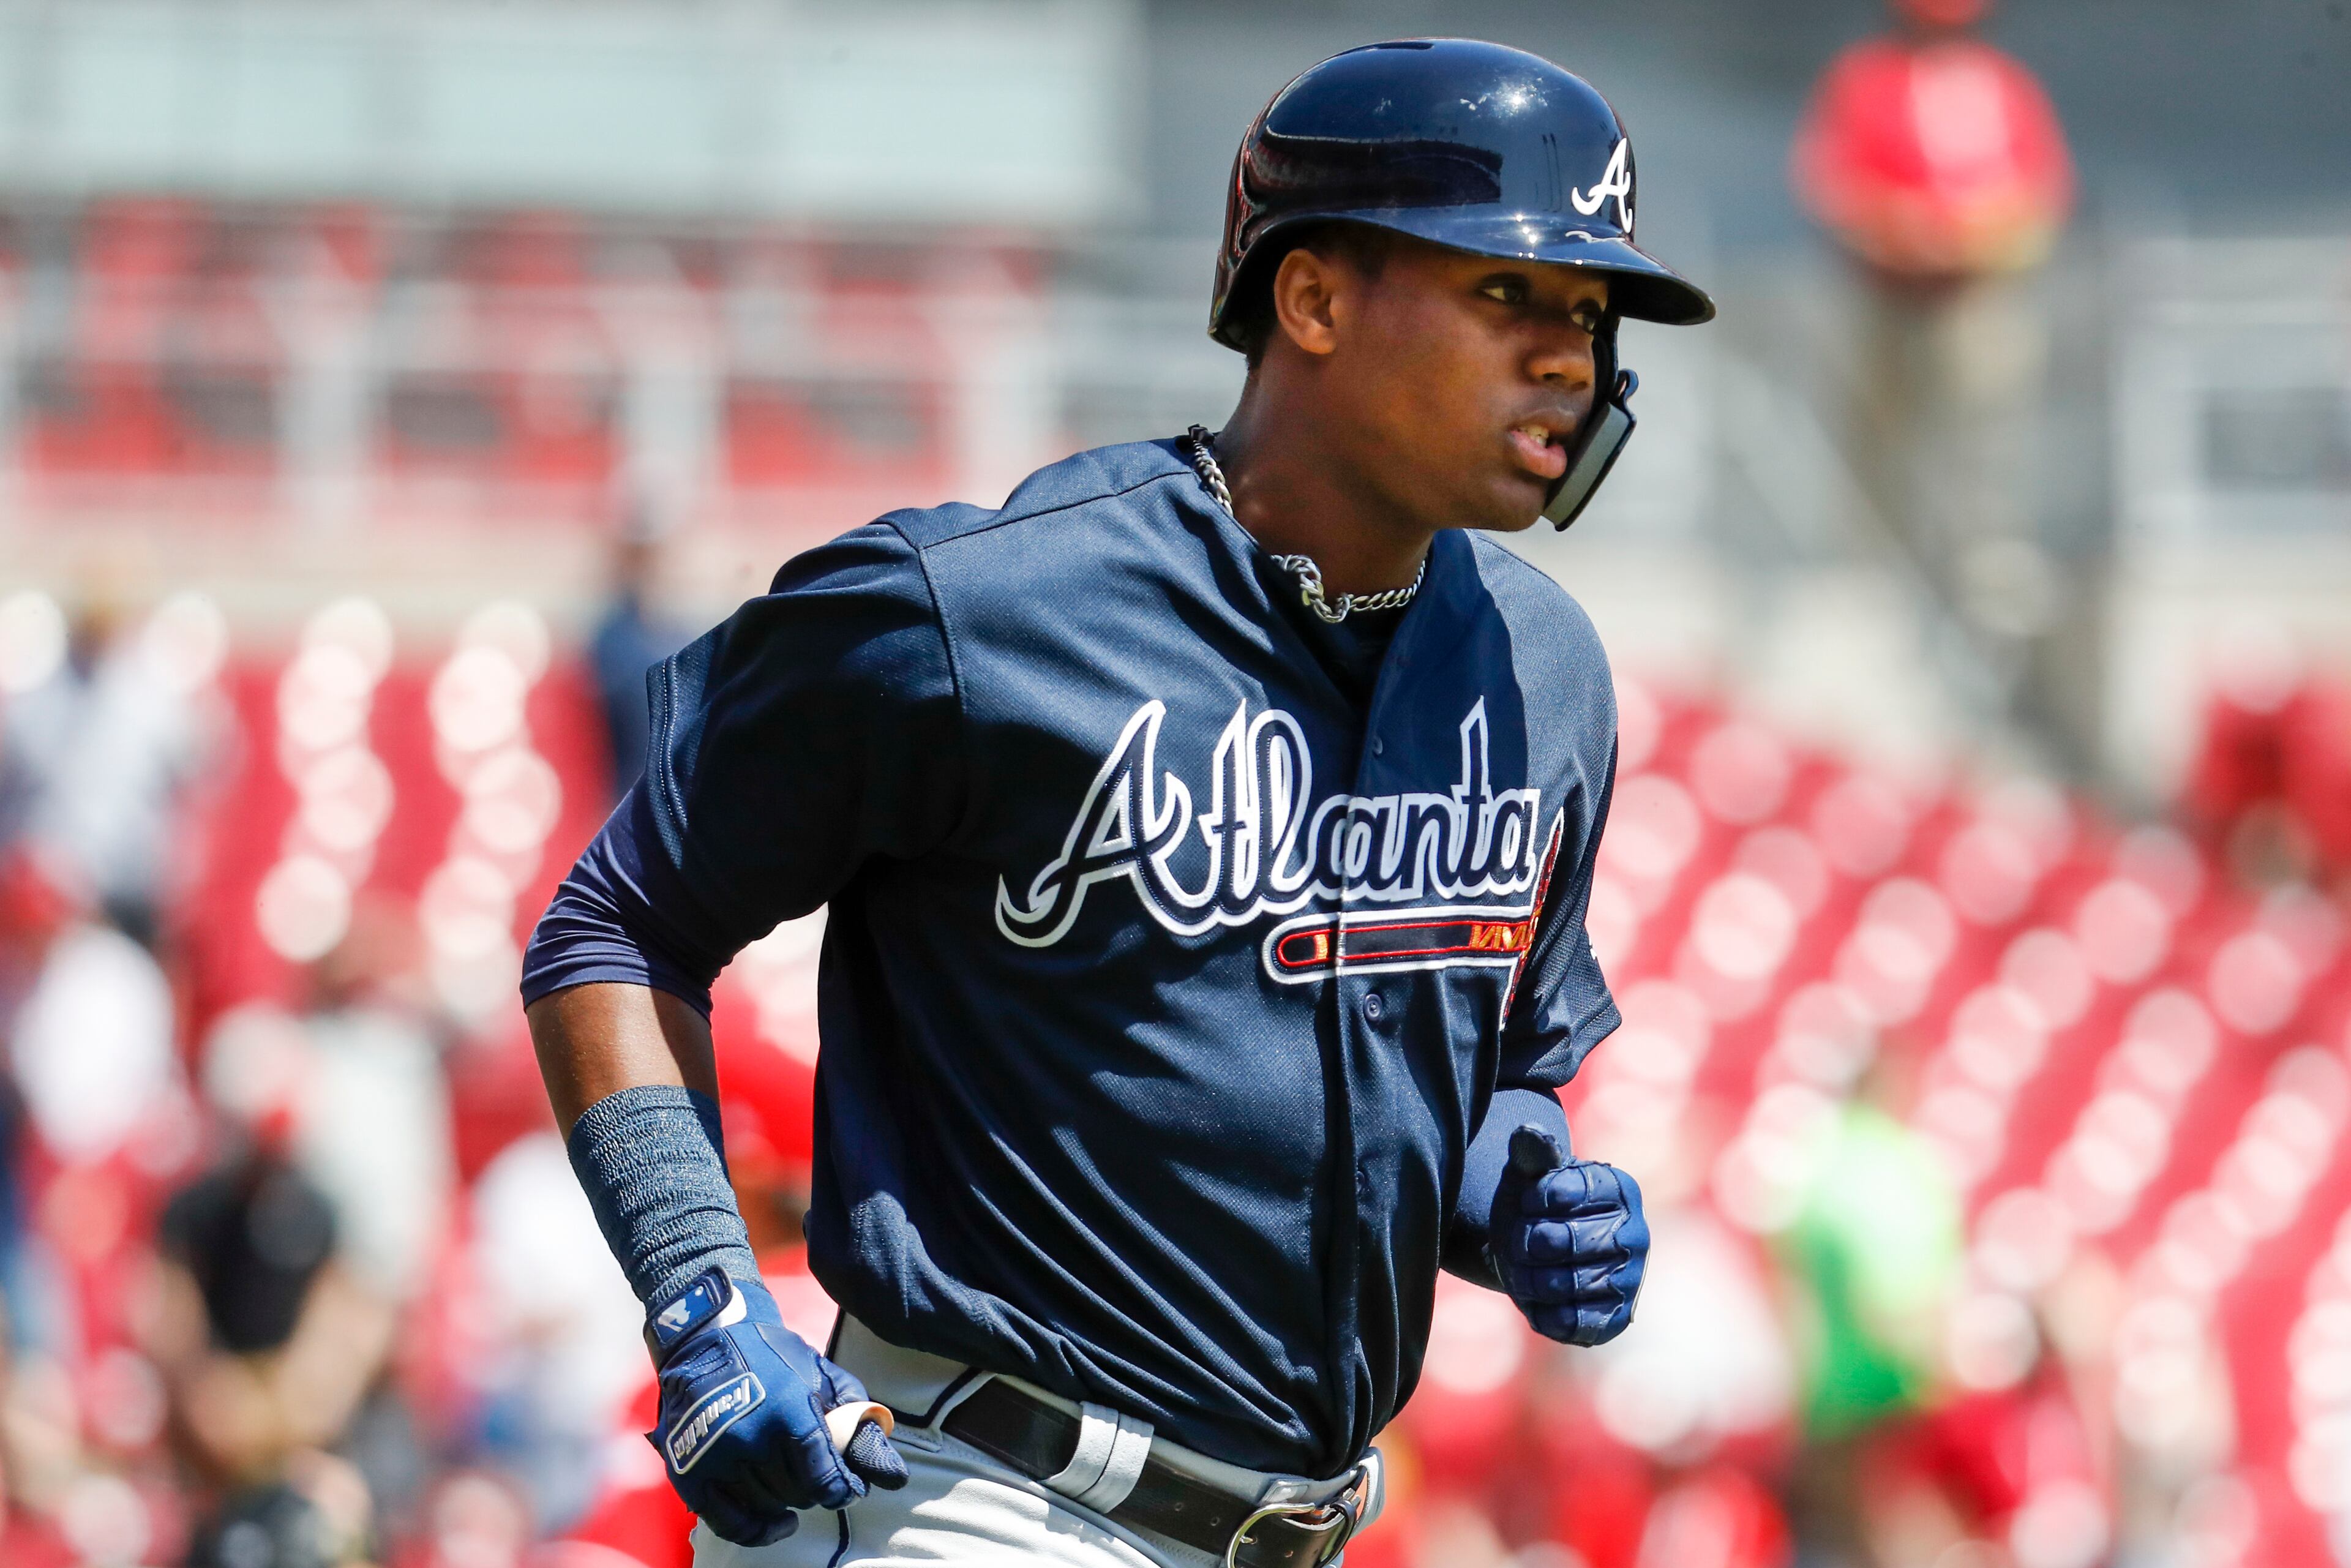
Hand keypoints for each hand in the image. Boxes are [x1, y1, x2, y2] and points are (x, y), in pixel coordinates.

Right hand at [645, 1267, 906, 1545]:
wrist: (706, 1341)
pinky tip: (778, 1523)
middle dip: (815, 1488)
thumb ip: (858, 1423)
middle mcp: (751, 1438)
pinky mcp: (690, 1473)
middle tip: (816, 1473)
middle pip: (798, 1494)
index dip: (843, 1490)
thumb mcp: (824, 1377)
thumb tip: (894, 1476)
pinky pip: (729, 1523)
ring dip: (787, 1502)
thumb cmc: (773, 1358)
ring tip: (793, 1482)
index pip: (825, 1477)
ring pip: (768, 1506)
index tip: (848, 1489)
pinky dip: (757, 1531)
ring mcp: (717, 1458)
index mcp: (789, 1411)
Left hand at [1490, 1124, 1647, 1345]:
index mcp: (1619, 1189)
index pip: (1563, 1193)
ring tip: (1522, 1268)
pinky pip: (1573, 1323)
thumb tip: (1529, 1133)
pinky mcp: (1617, 1318)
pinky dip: (1543, 1313)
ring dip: (1527, 1279)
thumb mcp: (1530, 1174)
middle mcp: (1635, 1234)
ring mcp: (1630, 1280)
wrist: (1543, 1254)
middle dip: (1525, 1242)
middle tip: (1518, 1241)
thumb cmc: (1537, 1206)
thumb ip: (1532, 1152)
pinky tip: (1537, 1298)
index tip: (1528, 1202)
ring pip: (1563, 1284)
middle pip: (1561, 1242)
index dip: (1532, 1200)